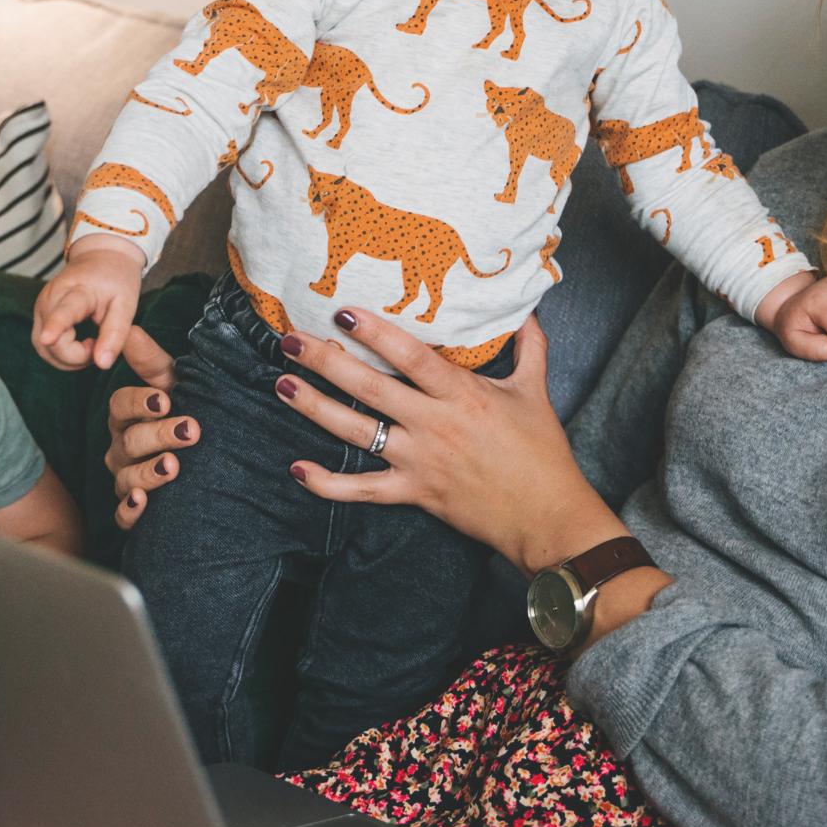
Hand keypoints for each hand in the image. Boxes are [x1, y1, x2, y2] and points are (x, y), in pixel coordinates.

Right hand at [33, 236, 147, 370]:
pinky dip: (61, 354)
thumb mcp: (126, 305)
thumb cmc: (116, 279)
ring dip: (67, 358)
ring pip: (43, 348)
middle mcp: (51, 298)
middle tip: (99, 344)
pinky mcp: (40, 315)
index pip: (64, 311)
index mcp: (76, 290)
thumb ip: (115, 335)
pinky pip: (43, 346)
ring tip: (92, 345)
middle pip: (51, 340)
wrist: (102, 256)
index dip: (55, 327)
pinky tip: (79, 346)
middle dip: (75, 356)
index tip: (48, 338)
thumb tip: (102, 364)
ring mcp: (41, 307)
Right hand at [101, 328, 185, 531]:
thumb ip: (150, 361)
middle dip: (159, 435)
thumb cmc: (184, 411)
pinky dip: (130, 511)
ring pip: (126, 478)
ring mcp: (125, 477)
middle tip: (190, 430)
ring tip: (173, 467)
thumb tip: (130, 327)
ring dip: (148, 473)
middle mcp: (121, 447)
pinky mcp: (133, 508)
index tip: (165, 399)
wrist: (204, 453)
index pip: (122, 405)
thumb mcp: (172, 384)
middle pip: (129, 441)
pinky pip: (122, 514)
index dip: (141, 402)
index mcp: (127, 415)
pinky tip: (144, 504)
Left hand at [266, 311, 619, 573]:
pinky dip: (327, 483)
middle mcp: (434, 424)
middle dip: (325, 362)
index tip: (343, 313)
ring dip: (314, 408)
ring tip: (282, 385)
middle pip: (370, 388)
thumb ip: (529, 347)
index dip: (376, 333)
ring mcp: (419, 461)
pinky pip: (362, 489)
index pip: (412, 357)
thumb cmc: (541, 452)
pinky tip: (296, 468)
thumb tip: (525, 311)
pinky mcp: (413, 492)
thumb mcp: (535, 391)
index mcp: (462, 394)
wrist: (545, 515)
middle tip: (290, 341)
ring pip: (356, 432)